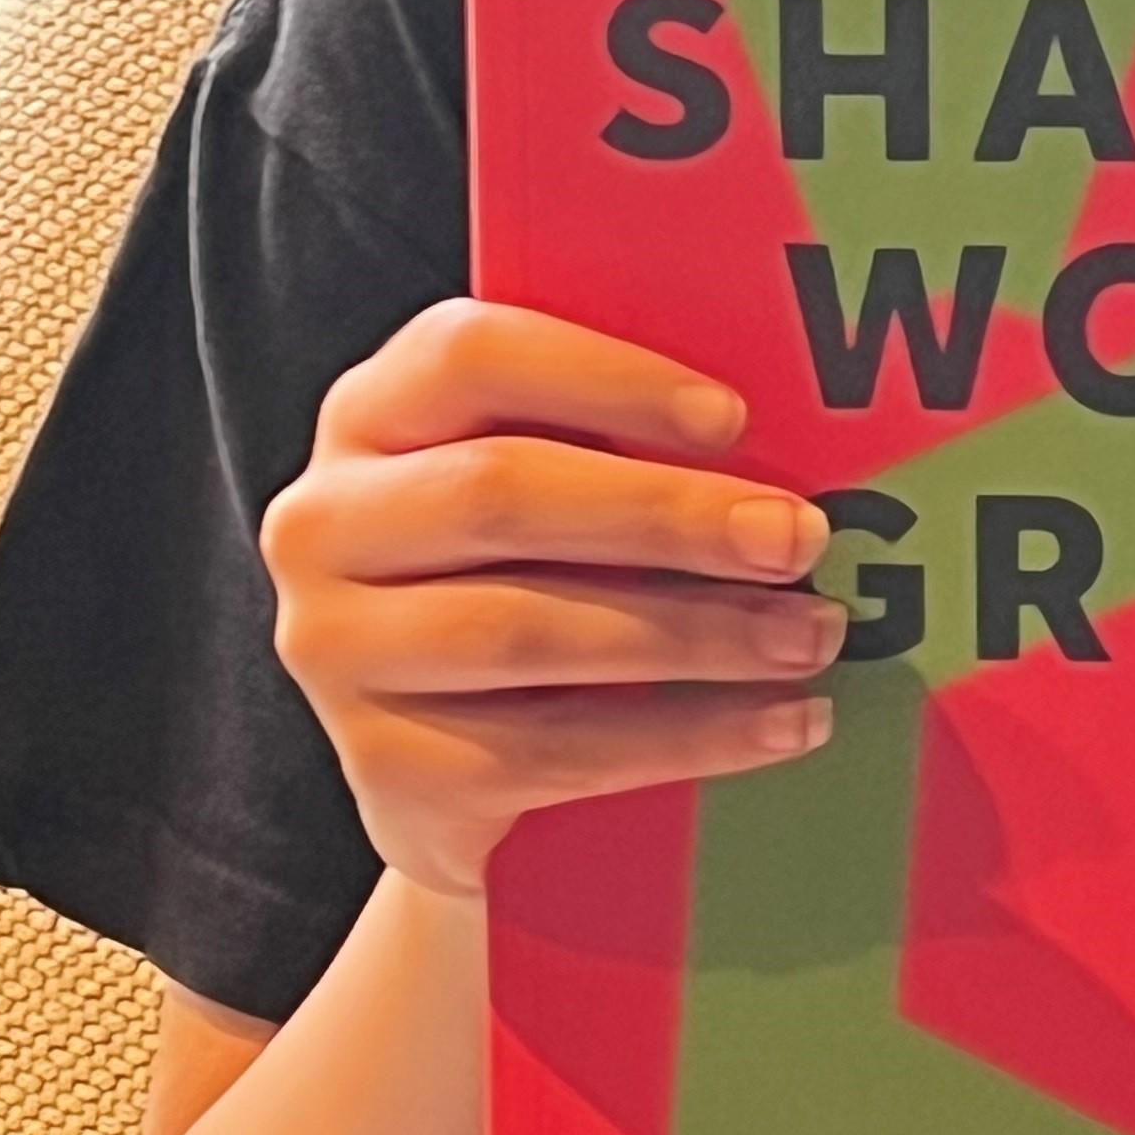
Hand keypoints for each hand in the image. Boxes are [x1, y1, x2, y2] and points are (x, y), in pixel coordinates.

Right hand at [257, 300, 845, 902]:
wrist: (457, 778)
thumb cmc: (535, 586)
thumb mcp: (557, 496)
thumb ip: (624, 448)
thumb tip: (788, 452)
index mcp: (371, 414)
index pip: (470, 355)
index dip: (608, 378)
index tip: (733, 419)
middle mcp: (325, 524)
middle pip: (501, 491)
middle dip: (671, 515)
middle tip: (797, 538)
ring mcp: (336, 651)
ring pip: (526, 629)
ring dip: (696, 633)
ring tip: (808, 636)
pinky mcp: (383, 772)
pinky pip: (557, 750)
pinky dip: (690, 736)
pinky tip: (783, 724)